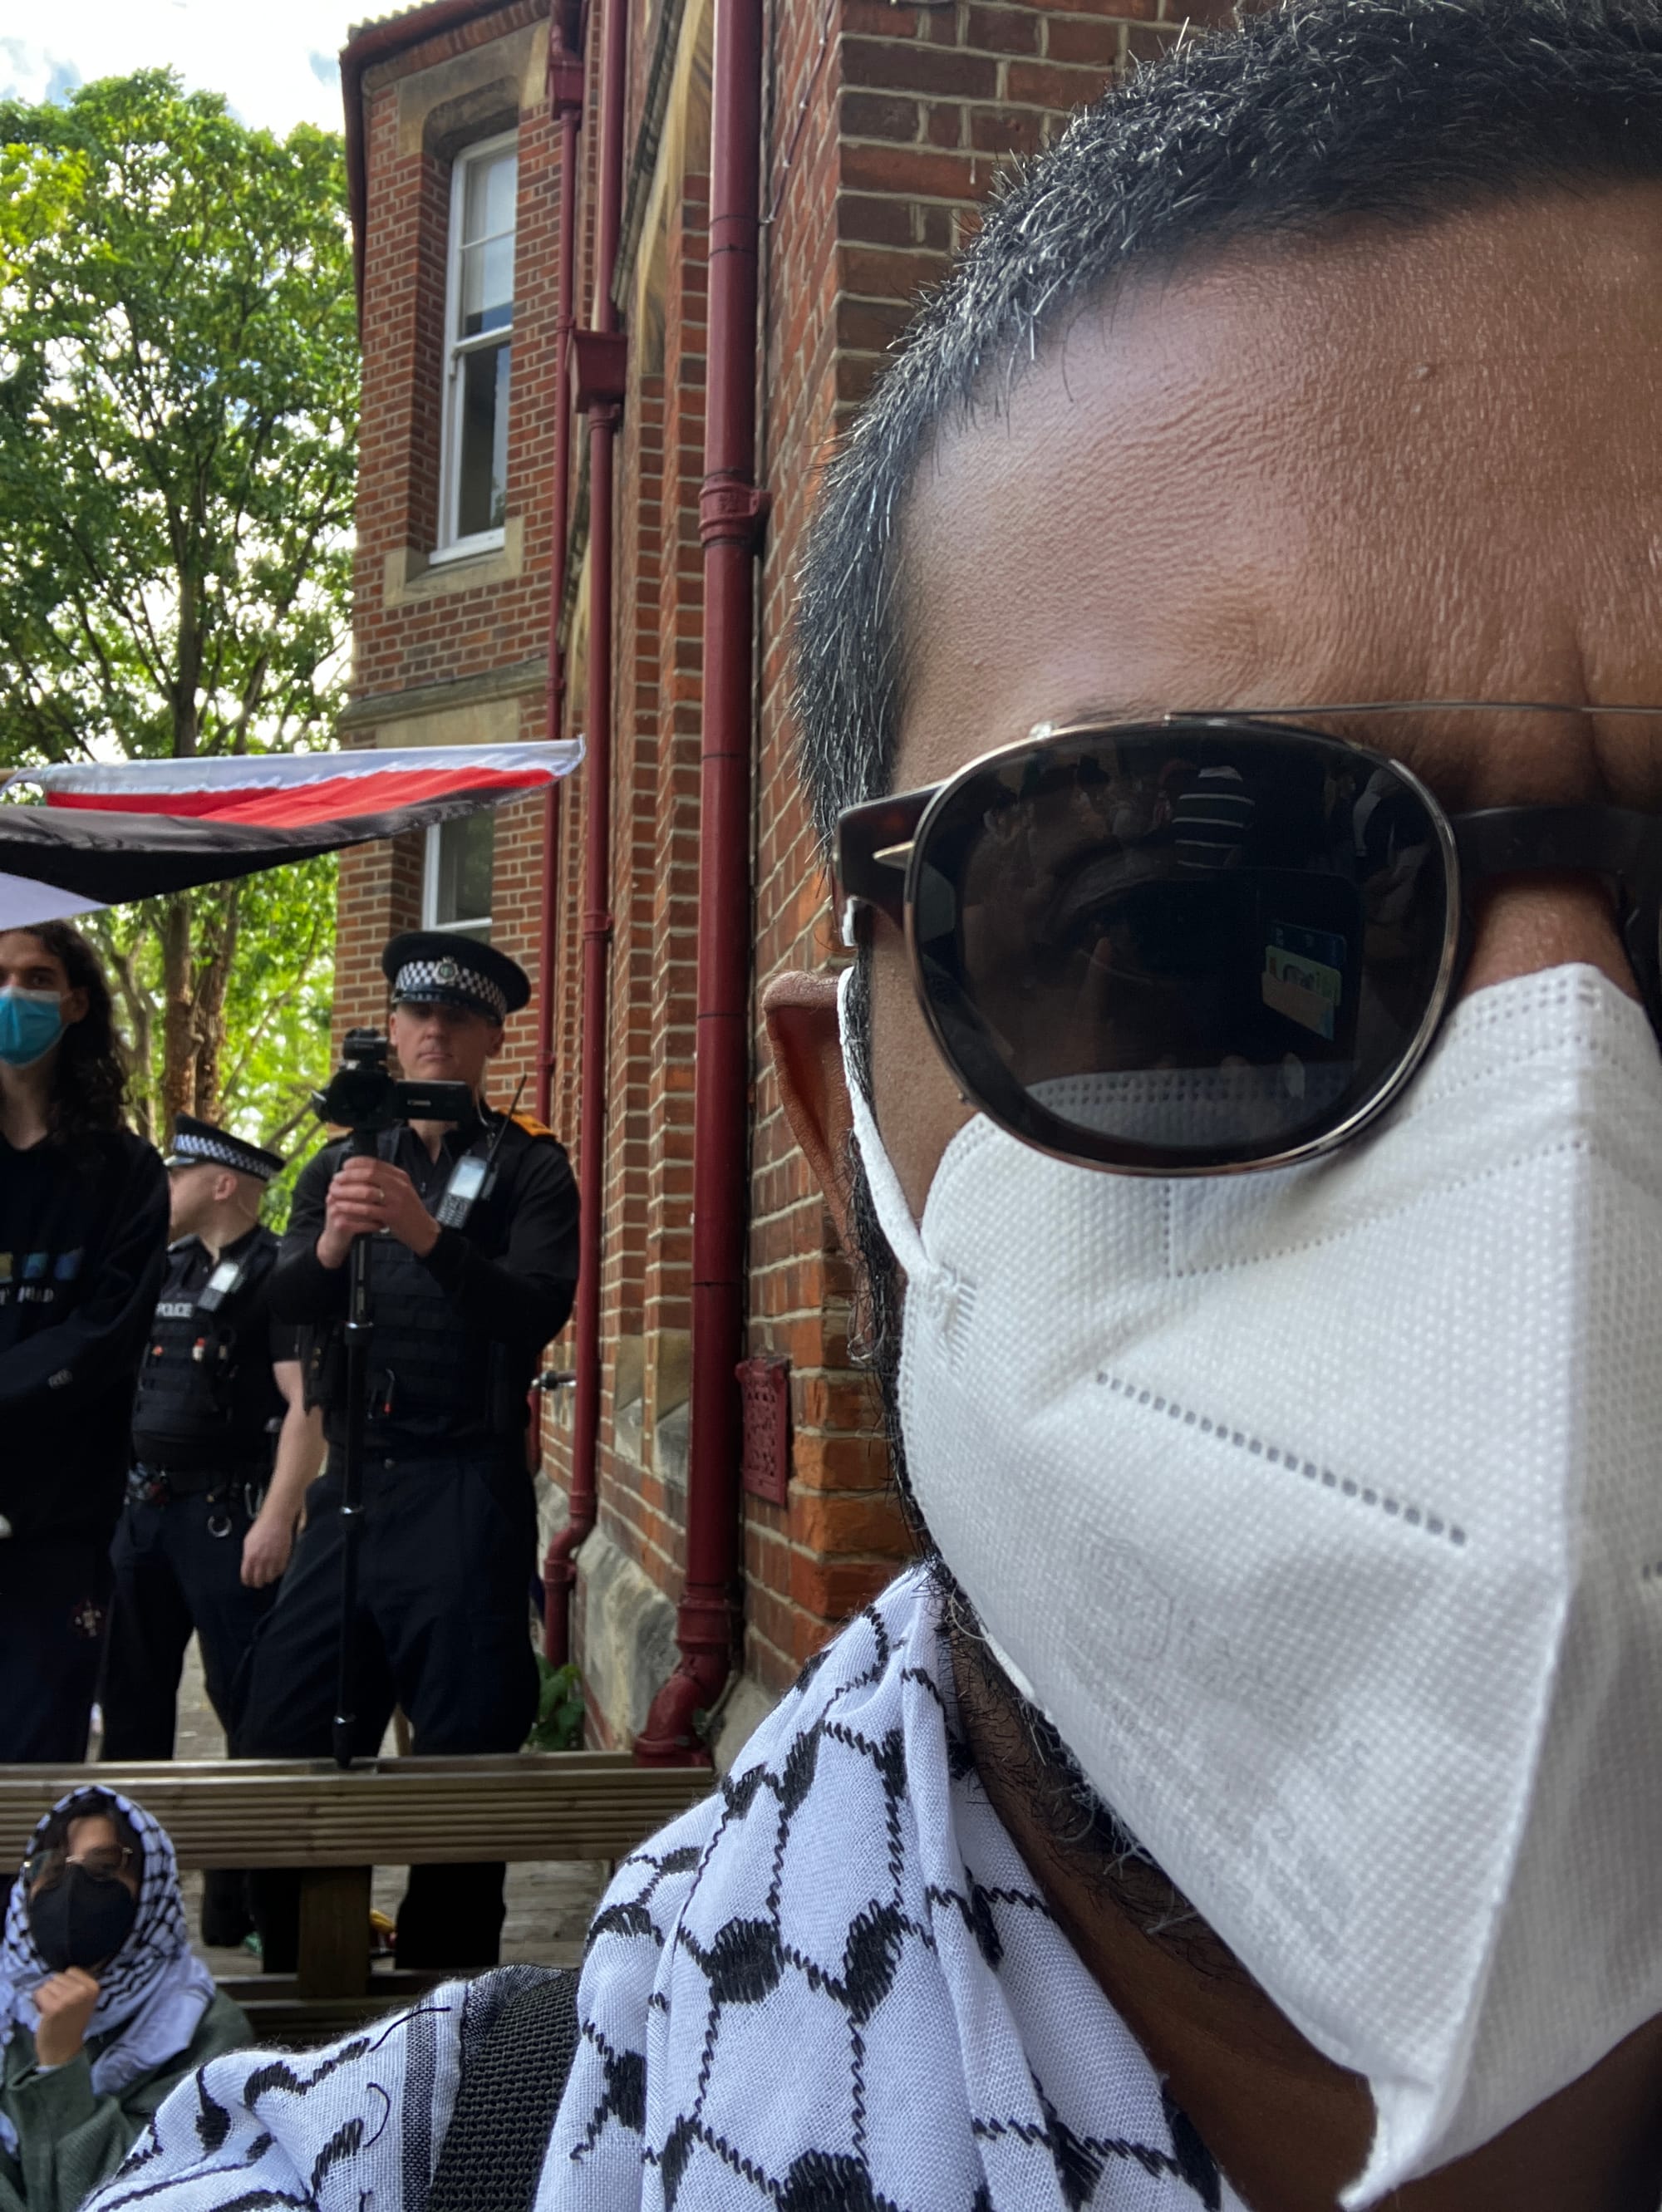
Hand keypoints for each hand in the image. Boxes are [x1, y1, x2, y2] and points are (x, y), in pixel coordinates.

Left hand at [33, 1969, 99, 2065]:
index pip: (72, 1970)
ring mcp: (68, 1999)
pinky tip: (45, 2014)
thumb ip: (79, 1984)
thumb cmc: (72, 2023)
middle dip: (56, 1989)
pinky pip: (39, 1992)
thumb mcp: (84, 2000)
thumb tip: (65, 1969)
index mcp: (94, 1987)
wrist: (63, 2050)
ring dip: (46, 1996)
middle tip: (60, 2007)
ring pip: (48, 1984)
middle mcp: (83, 1991)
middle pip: (58, 1976)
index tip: (69, 1998)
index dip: (66, 1984)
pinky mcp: (53, 2007)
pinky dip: (38, 2002)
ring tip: (53, 2010)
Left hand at [241, 1506, 295, 1587]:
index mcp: (250, 1557)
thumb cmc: (261, 1528)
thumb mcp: (248, 1542)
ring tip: (268, 1574)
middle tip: (258, 1581)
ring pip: (270, 1579)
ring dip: (268, 1578)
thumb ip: (247, 1556)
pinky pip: (280, 1572)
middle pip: (258, 1581)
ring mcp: (273, 1560)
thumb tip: (247, 1566)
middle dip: (257, 1583)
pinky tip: (275, 1568)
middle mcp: (261, 1560)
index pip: (246, 1577)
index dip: (247, 1581)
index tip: (249, 1582)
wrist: (276, 1520)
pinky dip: (278, 1572)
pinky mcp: (283, 1558)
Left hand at [316, 1156, 438, 1266]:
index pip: (375, 1163)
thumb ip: (386, 1180)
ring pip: (366, 1191)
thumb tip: (362, 1170)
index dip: (356, 1163)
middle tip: (335, 1180)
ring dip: (346, 1192)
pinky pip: (367, 1210)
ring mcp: (396, 1200)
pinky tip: (341, 1207)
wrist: (424, 1230)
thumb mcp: (402, 1189)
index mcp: (401, 1176)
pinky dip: (352, 1208)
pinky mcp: (392, 1216)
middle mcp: (399, 1185)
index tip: (344, 1166)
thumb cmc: (409, 1210)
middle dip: (348, 1176)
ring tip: (334, 1193)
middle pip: (368, 1174)